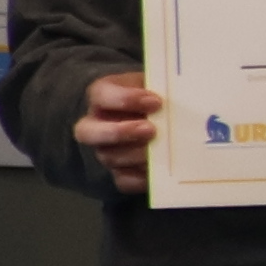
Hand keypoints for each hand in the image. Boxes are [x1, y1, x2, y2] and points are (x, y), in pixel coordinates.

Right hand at [77, 70, 162, 196]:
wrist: (155, 116)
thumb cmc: (154, 97)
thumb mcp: (155, 84)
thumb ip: (161, 87)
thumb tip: (179, 94)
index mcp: (102, 96)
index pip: (101, 95)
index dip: (124, 99)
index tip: (156, 102)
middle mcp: (95, 125)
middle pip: (87, 132)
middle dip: (118, 132)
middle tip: (150, 130)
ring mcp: (105, 150)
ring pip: (108, 157)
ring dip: (135, 155)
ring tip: (160, 150)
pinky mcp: (118, 172)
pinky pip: (122, 181)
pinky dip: (139, 178)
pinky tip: (156, 171)